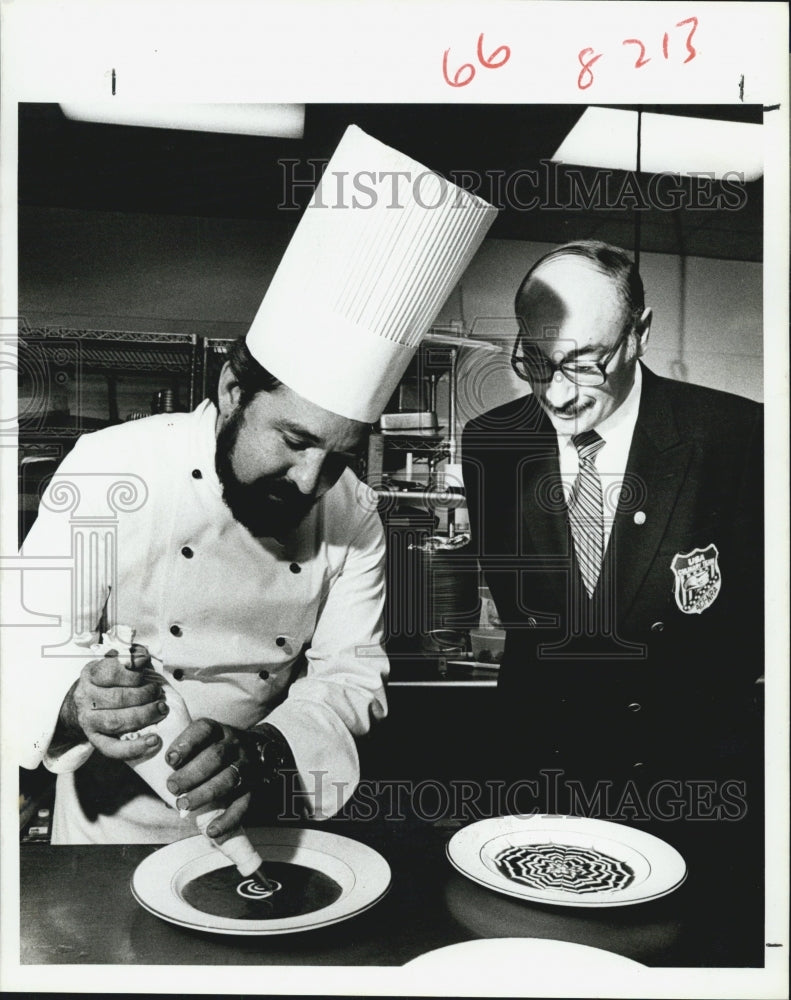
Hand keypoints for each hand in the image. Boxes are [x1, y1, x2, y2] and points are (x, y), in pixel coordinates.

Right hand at [56, 644, 167, 759]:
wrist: (87, 705)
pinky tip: (153, 740)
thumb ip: (132, 658)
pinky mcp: (95, 740)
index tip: (147, 666)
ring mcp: (88, 721)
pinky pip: (113, 749)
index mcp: (91, 674)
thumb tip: (141, 657)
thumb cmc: (112, 682)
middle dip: (144, 695)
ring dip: (144, 716)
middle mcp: (85, 697)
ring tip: (161, 709)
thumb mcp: (119, 664)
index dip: (133, 670)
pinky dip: (134, 747)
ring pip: (115, 721)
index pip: (111, 671)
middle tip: (158, 692)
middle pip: (116, 698)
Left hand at [164, 719, 256, 838]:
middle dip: (192, 773)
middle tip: (173, 787)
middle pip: (216, 756)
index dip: (186, 743)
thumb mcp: (201, 742)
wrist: (253, 752)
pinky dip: (227, 820)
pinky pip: (242, 805)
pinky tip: (211, 830)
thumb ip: (182, 755)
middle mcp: (234, 745)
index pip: (203, 730)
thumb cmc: (213, 751)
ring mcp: (246, 766)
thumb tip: (155, 777)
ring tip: (184, 805)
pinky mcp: (253, 789)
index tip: (170, 759)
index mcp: (217, 731)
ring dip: (205, 794)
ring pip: (229, 778)